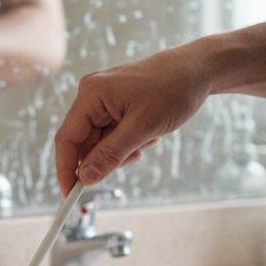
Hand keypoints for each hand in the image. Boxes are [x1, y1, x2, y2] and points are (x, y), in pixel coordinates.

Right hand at [55, 43, 213, 193]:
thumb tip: (84, 178)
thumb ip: (111, 154)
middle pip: (86, 143)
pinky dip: (132, 141)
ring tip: (149, 135)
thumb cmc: (173, 89)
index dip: (66, 170)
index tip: (71, 196)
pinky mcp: (117, 105)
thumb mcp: (143, 127)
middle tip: (137, 153)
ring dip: (125, 149)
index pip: (67, 139)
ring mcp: (105, 100)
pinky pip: (115, 134)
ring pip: (102, 142)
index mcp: (91, 94)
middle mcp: (93, 96)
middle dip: (110, 156)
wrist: (199, 69)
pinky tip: (151, 130)